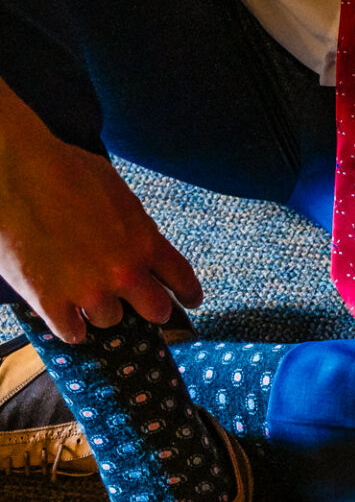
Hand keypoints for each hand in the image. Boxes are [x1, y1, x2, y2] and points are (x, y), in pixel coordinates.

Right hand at [0, 105, 200, 343]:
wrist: (11, 169)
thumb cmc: (61, 168)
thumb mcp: (115, 192)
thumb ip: (134, 224)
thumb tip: (142, 241)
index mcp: (145, 241)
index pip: (182, 278)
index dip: (188, 293)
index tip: (189, 301)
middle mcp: (125, 272)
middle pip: (157, 311)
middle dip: (150, 309)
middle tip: (137, 306)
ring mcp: (89, 290)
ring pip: (110, 321)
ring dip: (100, 311)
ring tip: (83, 294)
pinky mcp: (51, 301)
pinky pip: (73, 333)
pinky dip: (70, 327)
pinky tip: (65, 316)